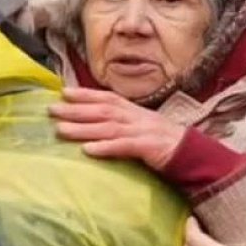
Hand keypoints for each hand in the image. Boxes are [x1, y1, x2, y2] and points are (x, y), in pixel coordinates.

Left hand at [49, 87, 185, 170]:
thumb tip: (100, 122)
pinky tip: (88, 150)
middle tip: (51, 109)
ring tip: (61, 130)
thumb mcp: (144, 127)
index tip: (64, 92)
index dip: (85, 94)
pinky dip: (105, 148)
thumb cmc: (166, 143)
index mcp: (134, 111)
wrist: (194, 153)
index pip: (106, 98)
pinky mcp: (148, 147)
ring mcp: (142, 131)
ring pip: (108, 127)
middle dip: (75, 110)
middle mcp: (136, 117)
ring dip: (83, 128)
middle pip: (101, 110)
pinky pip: (123, 146)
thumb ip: (124, 123)